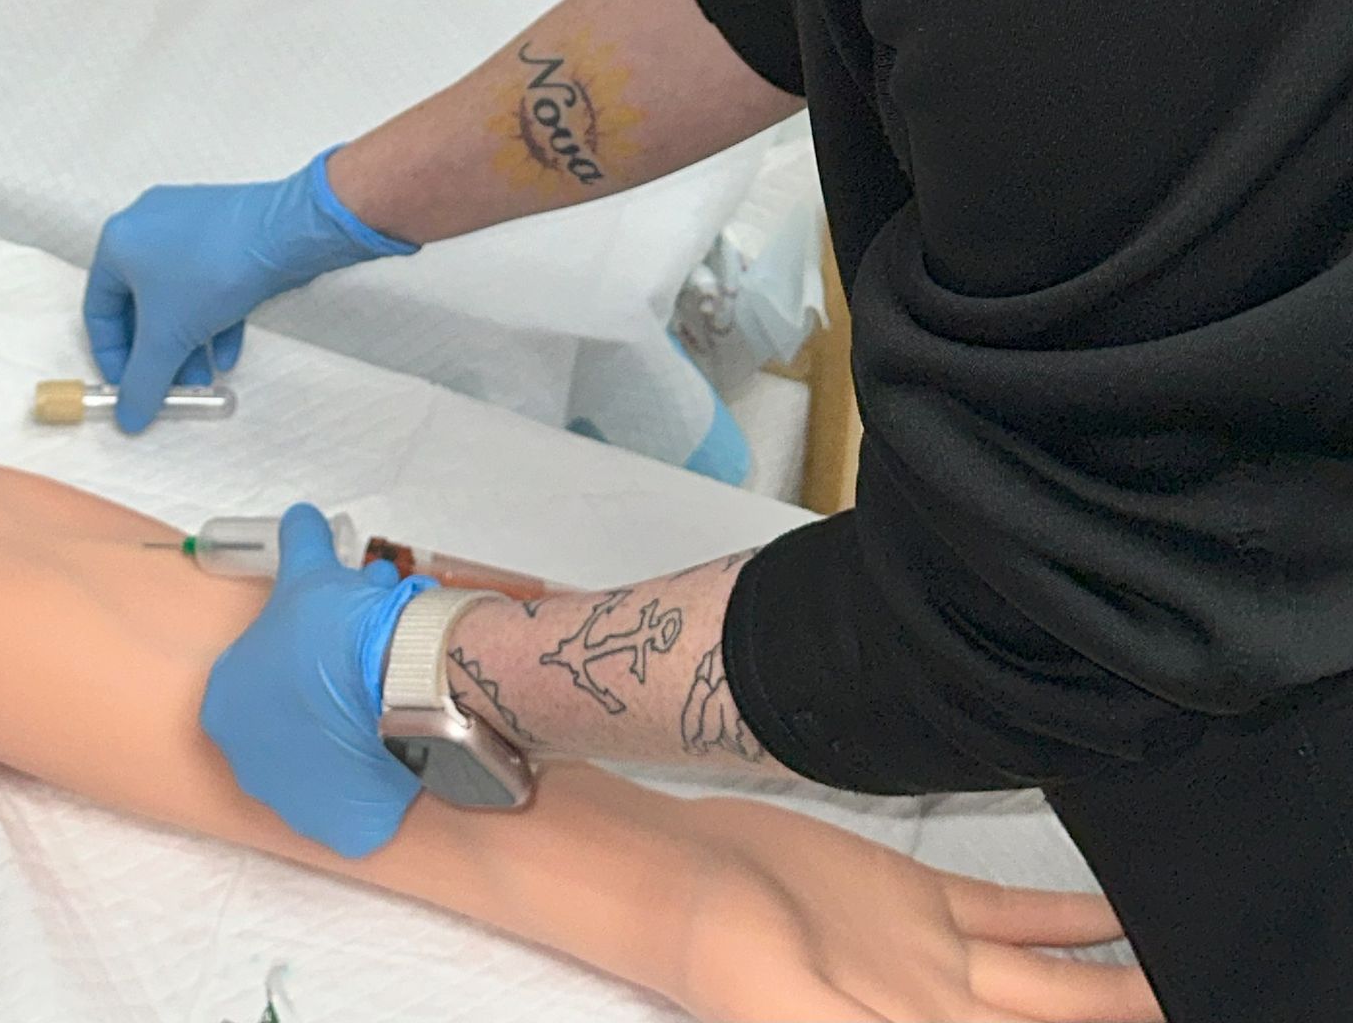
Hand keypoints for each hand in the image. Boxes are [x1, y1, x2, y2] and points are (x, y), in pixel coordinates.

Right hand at [83, 149, 411, 430]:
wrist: (284, 231)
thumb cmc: (210, 272)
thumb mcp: (168, 337)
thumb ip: (143, 382)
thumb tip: (128, 418)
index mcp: (119, 242)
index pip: (98, 309)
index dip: (111, 356)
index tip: (128, 388)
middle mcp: (147, 226)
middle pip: (140, 305)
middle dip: (157, 352)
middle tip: (170, 388)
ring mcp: (188, 224)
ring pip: (177, 296)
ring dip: (187, 343)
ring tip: (204, 380)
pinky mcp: (224, 230)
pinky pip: (207, 281)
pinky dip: (213, 319)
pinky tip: (228, 355)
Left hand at [200, 504, 432, 857]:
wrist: (390, 678)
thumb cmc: (331, 627)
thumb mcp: (309, 572)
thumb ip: (297, 543)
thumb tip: (300, 516)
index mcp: (223, 707)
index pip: (251, 682)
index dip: (292, 658)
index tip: (325, 641)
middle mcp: (246, 763)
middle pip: (285, 724)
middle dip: (320, 690)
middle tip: (361, 659)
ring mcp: (292, 804)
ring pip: (323, 764)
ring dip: (347, 732)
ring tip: (386, 692)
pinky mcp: (341, 831)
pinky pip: (356, 804)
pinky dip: (373, 779)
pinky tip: (392, 742)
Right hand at [678, 799, 1162, 1022]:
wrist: (678, 880)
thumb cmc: (727, 960)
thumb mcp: (805, 1018)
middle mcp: (947, 1018)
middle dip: (1129, 1022)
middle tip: (1211, 1001)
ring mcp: (943, 961)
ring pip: (1057, 981)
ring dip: (1123, 982)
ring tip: (1192, 969)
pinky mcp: (923, 902)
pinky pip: (1017, 914)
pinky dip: (1073, 917)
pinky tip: (1119, 910)